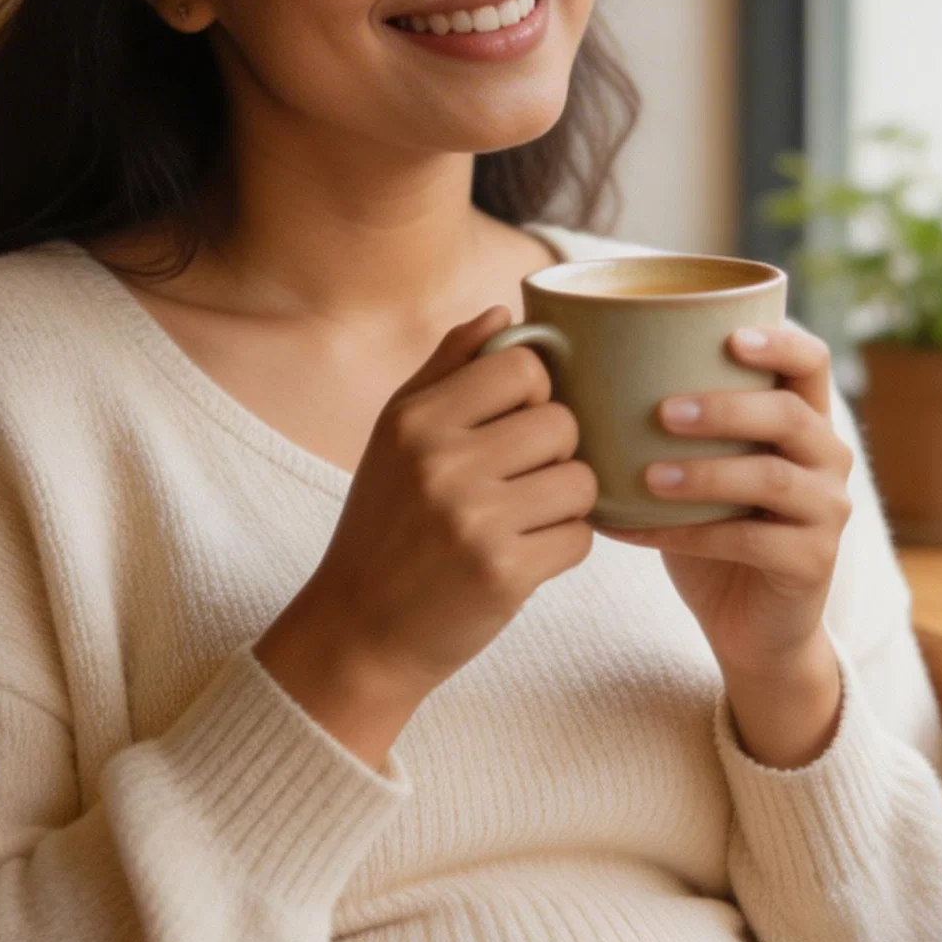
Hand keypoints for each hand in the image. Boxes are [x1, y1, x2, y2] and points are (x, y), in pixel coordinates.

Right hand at [258, 309, 597, 767]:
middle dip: (555, 452)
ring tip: (525, 518)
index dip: (536, 394)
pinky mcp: (504, 575)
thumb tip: (504, 310)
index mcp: (417, 419)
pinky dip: (563, 548)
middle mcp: (442, 463)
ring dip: (565, 503)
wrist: (359, 631)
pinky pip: (579, 538)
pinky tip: (524, 556)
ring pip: (581, 480)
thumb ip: (449, 367)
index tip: (515, 425)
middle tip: (520, 481)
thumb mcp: (395, 436)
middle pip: (563, 422)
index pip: (524, 367)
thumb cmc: (384, 525)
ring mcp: (474, 520)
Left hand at [607, 321, 852, 768]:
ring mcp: (827, 511)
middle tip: (663, 411)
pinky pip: (747, 542)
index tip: (729, 335)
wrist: (750, 625)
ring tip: (649, 475)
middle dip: (726, 408)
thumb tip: (575, 367)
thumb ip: (671, 419)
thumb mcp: (698, 464)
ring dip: (706, 472)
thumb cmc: (712, 527)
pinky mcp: (812, 563)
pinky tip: (630, 530)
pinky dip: (684, 534)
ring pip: (772, 478)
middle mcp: (827, 458)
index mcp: (804, 419)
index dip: (779, 341)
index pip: (811, 361)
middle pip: (790, 414)